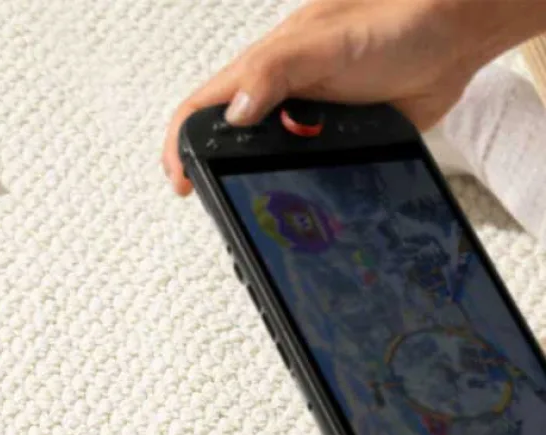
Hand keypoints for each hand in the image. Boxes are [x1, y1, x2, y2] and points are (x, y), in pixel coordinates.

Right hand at [163, 0, 530, 194]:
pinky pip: (305, 171)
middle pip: (228, 143)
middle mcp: (279, 97)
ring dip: (261, 185)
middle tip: (223, 204)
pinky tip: (304, 201)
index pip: (202, 108)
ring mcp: (306, 121)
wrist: (456, 37)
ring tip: (264, 209)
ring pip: (265, 163)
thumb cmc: (396, 23)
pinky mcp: (334, 141)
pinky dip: (299, 188)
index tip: (182, 182)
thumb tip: (235, 113)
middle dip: (218, 174)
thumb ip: (275, 72)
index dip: (181, 145)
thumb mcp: (326, 43)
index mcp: (263, 70)